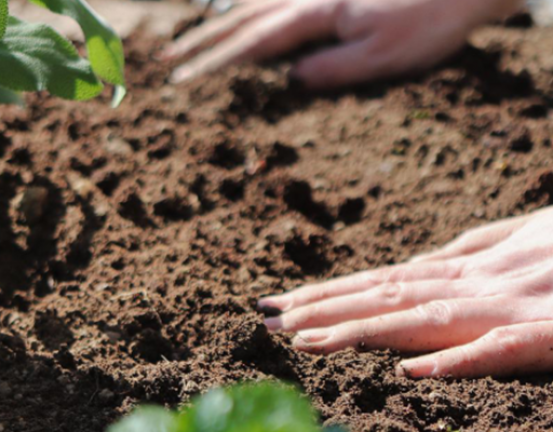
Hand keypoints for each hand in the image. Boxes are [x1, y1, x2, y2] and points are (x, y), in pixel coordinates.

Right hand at [163, 0, 521, 87]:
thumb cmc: (426, 22)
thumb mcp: (381, 56)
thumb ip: (331, 69)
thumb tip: (289, 81)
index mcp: (314, 14)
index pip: (253, 43)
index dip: (214, 62)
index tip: (182, 79)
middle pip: (242, 20)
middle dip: (202, 42)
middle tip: (167, 60)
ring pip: (253, 4)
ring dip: (219, 23)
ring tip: (190, 38)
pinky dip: (249, 6)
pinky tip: (239, 11)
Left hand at [258, 207, 552, 377]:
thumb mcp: (518, 239)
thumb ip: (469, 252)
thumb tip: (419, 263)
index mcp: (469, 268)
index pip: (383, 281)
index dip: (329, 291)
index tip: (279, 302)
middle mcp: (478, 283)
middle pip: (386, 296)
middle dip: (322, 307)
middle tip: (264, 318)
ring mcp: (514, 306)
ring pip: (425, 318)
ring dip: (363, 328)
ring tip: (306, 340)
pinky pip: (505, 348)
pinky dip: (461, 359)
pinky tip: (415, 373)